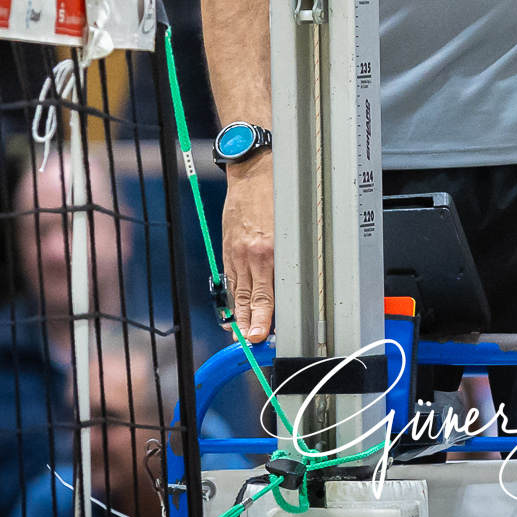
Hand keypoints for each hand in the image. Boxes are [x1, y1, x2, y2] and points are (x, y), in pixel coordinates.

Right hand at [221, 153, 275, 341]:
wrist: (253, 172)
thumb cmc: (276, 195)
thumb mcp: (288, 227)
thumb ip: (285, 258)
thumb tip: (289, 287)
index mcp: (268, 252)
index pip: (265, 297)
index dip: (263, 320)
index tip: (261, 337)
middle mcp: (250, 255)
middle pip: (248, 300)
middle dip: (249, 325)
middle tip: (250, 344)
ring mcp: (236, 252)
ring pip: (237, 292)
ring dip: (239, 316)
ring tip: (240, 334)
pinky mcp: (227, 247)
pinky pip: (229, 278)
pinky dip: (232, 296)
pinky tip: (233, 310)